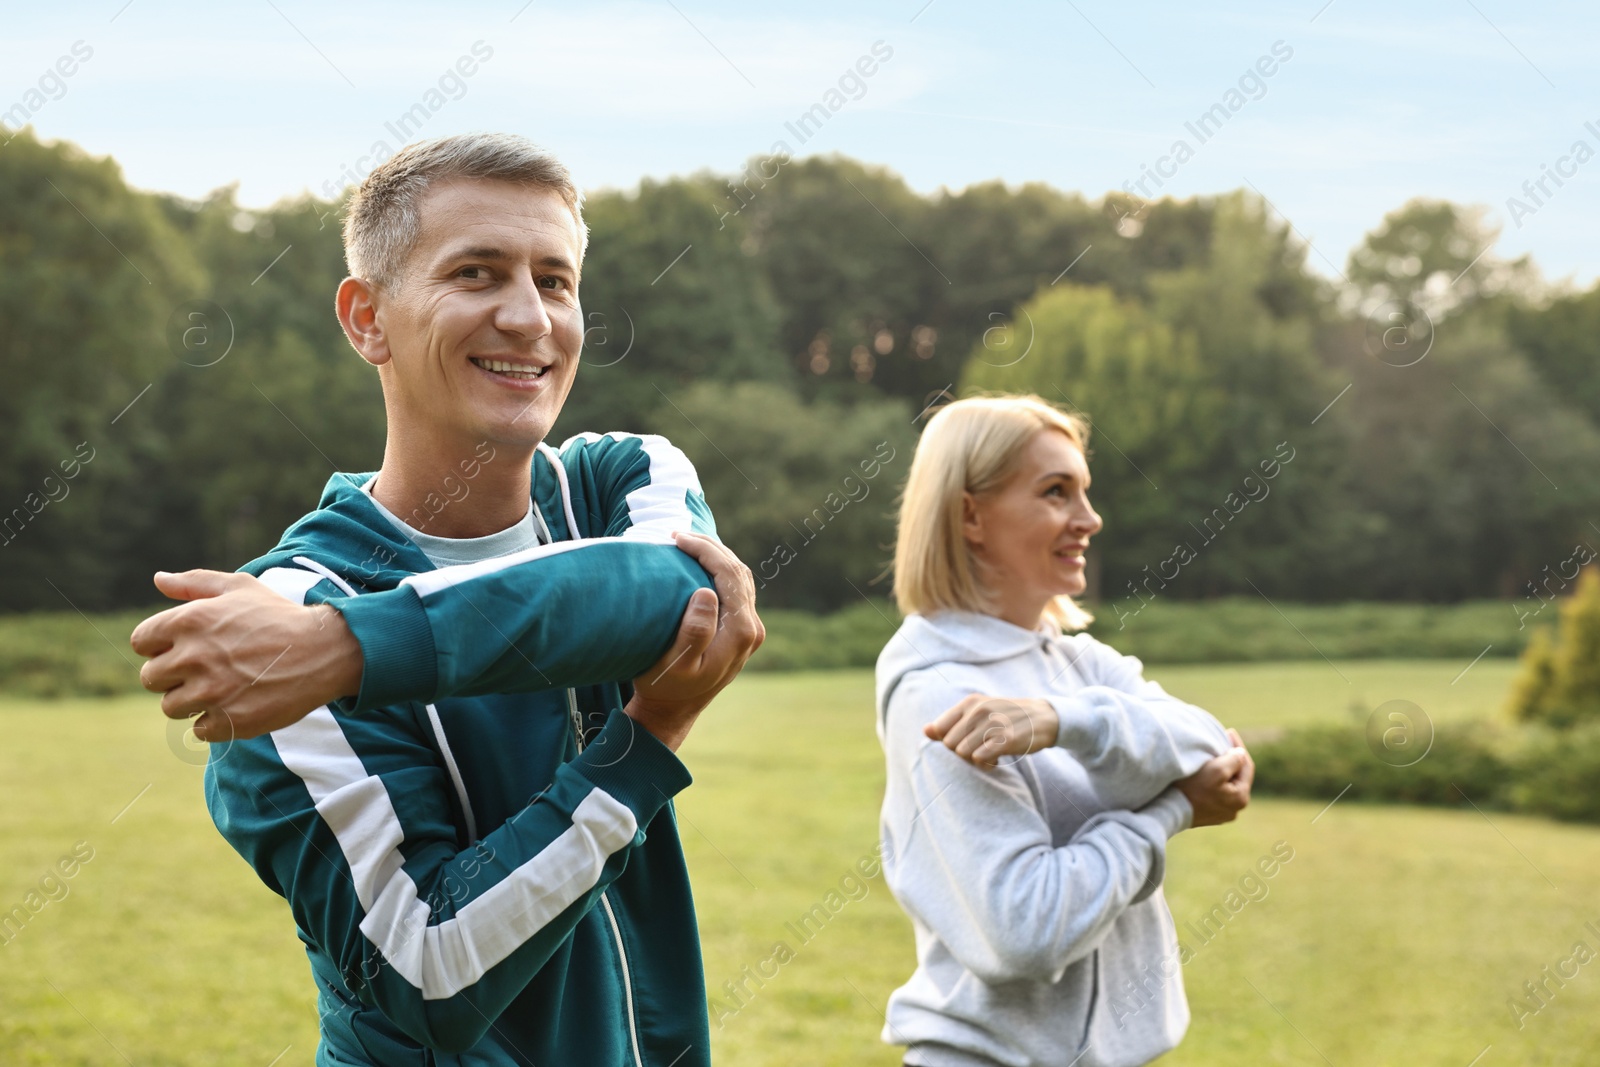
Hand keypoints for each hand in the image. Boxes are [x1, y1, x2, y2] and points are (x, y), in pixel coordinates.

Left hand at [130, 570, 363, 741]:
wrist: (323, 651)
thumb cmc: (279, 616)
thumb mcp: (240, 588)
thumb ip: (195, 583)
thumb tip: (158, 579)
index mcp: (188, 621)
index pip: (141, 642)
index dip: (161, 645)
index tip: (186, 647)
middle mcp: (192, 657)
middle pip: (151, 678)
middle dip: (174, 675)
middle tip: (208, 669)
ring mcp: (210, 692)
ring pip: (172, 707)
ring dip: (192, 700)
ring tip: (225, 687)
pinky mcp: (228, 721)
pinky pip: (199, 730)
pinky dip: (215, 721)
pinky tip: (239, 703)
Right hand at [624, 532, 764, 751]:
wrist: (675, 711)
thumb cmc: (668, 687)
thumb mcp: (675, 663)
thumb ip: (694, 630)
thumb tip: (708, 592)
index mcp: (741, 631)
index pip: (729, 574)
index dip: (705, 550)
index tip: (676, 538)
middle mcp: (753, 628)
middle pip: (738, 572)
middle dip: (710, 547)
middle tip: (678, 535)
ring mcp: (750, 630)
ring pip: (740, 578)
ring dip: (716, 556)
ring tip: (687, 543)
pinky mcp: (742, 631)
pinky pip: (736, 589)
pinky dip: (718, 570)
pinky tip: (698, 564)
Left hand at [923, 694, 1059, 768]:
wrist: (1043, 718)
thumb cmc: (1006, 717)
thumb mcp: (979, 712)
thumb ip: (951, 722)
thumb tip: (926, 731)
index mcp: (970, 702)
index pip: (940, 729)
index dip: (948, 741)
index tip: (963, 741)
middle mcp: (979, 710)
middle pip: (949, 744)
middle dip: (961, 752)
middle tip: (979, 749)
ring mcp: (993, 724)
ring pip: (963, 753)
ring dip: (974, 760)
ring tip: (988, 754)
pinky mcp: (1006, 739)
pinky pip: (980, 759)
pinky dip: (986, 764)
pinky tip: (996, 759)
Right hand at [1175, 728, 1254, 826]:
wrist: (1168, 810)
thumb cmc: (1192, 789)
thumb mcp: (1216, 769)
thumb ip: (1234, 759)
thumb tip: (1241, 754)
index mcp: (1241, 798)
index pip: (1246, 766)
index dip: (1239, 746)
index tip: (1229, 731)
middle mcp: (1235, 809)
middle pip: (1237, 776)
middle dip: (1230, 759)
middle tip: (1221, 741)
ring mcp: (1222, 814)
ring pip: (1226, 785)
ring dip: (1222, 770)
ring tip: (1212, 756)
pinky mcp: (1209, 815)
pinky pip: (1216, 793)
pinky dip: (1213, 781)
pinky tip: (1205, 773)